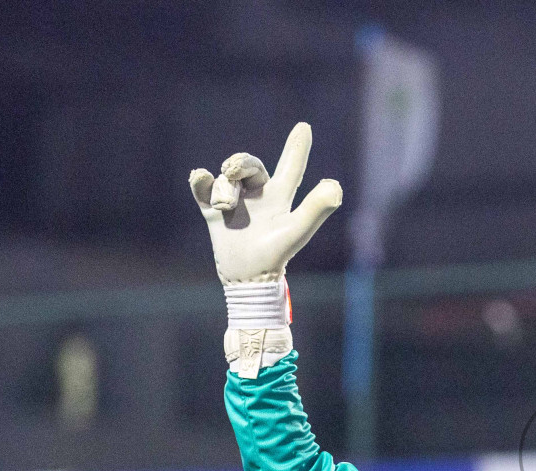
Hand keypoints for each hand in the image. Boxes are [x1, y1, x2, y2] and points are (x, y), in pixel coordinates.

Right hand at [189, 122, 341, 284]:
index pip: (291, 167)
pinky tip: (200, 178)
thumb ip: (316, 208)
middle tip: (231, 169)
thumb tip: (335, 186)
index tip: (304, 127)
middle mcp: (259, 197)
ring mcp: (236, 204)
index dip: (297, 147)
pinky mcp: (214, 213)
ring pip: (225, 177)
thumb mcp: (297, 230)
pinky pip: (203, 188)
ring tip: (224, 206)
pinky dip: (200, 182)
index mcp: (280, 197)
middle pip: (248, 164)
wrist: (247, 279)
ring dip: (222, 186)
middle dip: (239, 161)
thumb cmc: (275, 256)